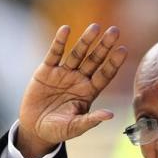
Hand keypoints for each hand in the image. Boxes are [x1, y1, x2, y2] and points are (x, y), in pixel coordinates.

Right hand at [17, 24, 126, 157]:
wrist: (35, 129)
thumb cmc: (58, 130)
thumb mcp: (75, 127)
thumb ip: (91, 120)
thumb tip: (110, 115)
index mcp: (89, 92)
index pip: (104, 75)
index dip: (113, 63)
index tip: (123, 50)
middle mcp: (79, 80)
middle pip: (94, 60)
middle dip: (104, 46)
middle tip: (115, 31)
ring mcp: (63, 74)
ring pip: (77, 54)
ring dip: (86, 40)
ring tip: (95, 27)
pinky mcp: (46, 71)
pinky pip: (54, 54)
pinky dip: (59, 42)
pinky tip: (66, 30)